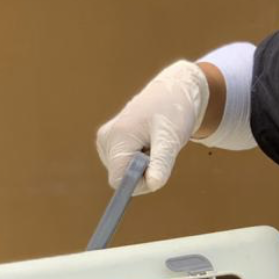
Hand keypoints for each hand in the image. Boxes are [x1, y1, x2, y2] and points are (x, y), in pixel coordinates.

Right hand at [95, 60, 208, 193]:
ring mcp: (104, 140)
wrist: (172, 93)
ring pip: (122, 172)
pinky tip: (146, 142)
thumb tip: (153, 185)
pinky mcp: (108, 141)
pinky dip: (137, 160)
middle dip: (142, 171)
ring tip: (152, 142)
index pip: (119, 180)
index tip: (157, 167)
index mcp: (117, 137)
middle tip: (158, 149)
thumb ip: (161, 163)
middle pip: (120, 177)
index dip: (139, 182)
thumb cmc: (173, 113)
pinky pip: (122, 164)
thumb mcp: (171, 139)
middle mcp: (105, 139)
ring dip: (141, 166)